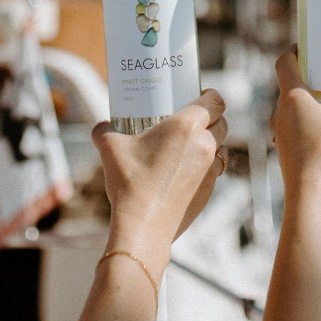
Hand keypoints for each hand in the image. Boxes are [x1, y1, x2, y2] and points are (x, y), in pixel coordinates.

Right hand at [92, 91, 227, 265]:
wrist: (143, 225)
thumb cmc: (130, 182)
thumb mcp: (110, 149)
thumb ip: (104, 131)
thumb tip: (99, 127)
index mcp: (187, 126)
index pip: (215, 100)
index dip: (211, 95)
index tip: (200, 94)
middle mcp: (204, 144)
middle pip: (222, 122)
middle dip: (212, 117)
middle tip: (192, 118)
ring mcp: (210, 169)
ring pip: (221, 146)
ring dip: (212, 141)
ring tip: (191, 144)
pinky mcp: (209, 190)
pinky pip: (214, 169)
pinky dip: (206, 165)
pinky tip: (185, 170)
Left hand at [272, 48, 320, 201]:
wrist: (309, 193)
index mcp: (291, 97)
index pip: (283, 62)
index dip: (295, 50)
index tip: (309, 46)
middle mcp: (281, 111)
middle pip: (291, 85)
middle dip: (310, 76)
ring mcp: (282, 133)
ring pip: (294, 108)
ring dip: (311, 102)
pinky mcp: (288, 151)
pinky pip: (298, 128)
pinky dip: (312, 123)